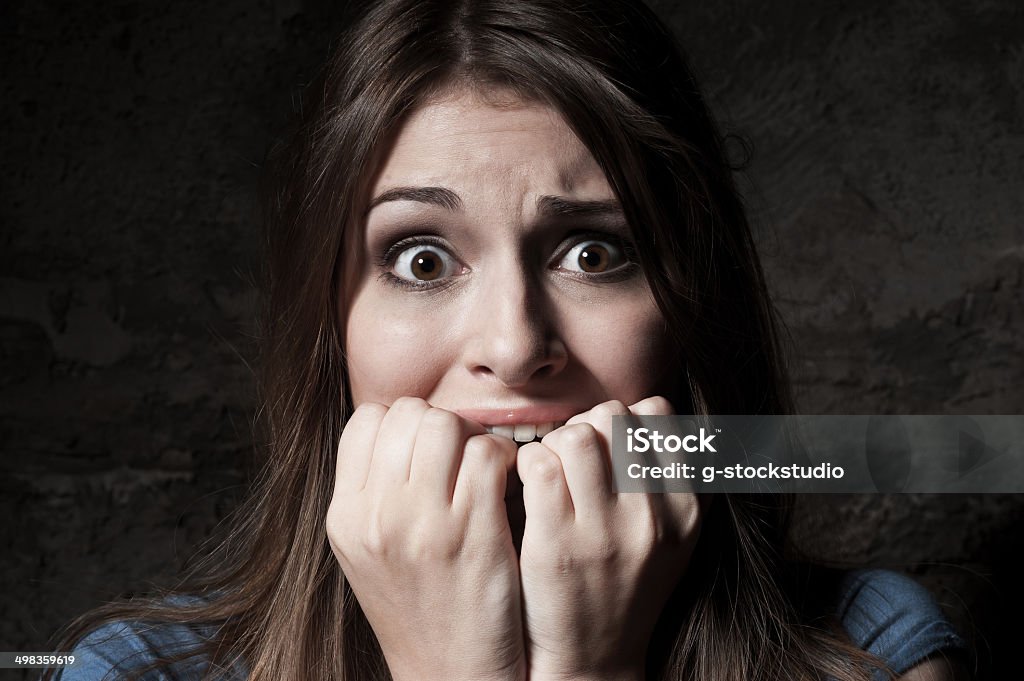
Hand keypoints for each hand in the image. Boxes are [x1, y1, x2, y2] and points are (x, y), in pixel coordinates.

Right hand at [326, 397, 525, 680]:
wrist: (448, 672)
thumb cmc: (417, 604)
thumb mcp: (368, 550)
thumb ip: (373, 490)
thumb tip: (399, 428)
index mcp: (346, 515)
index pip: (367, 420)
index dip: (402, 423)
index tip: (424, 447)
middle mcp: (379, 516)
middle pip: (409, 415)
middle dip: (440, 424)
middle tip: (459, 453)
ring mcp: (426, 524)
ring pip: (447, 425)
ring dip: (472, 436)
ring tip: (482, 464)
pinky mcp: (476, 533)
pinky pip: (487, 454)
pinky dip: (503, 456)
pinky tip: (506, 480)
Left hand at [516, 396, 702, 680]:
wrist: (593, 658)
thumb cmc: (625, 585)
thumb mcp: (672, 537)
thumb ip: (676, 478)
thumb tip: (666, 416)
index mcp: (685, 509)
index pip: (658, 414)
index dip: (624, 419)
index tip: (609, 445)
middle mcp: (650, 517)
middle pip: (613, 417)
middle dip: (587, 425)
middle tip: (574, 456)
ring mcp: (603, 531)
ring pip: (576, 435)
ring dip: (555, 444)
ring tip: (553, 470)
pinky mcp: (555, 543)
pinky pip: (538, 464)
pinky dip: (527, 464)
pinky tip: (530, 486)